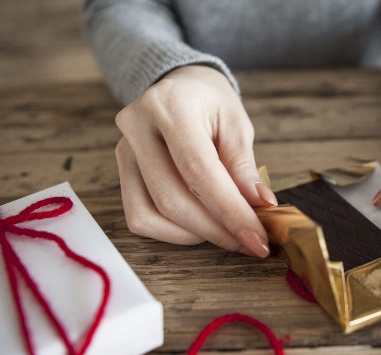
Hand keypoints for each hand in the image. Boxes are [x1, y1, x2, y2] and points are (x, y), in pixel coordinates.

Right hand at [114, 65, 276, 256]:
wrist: (179, 87)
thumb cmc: (211, 104)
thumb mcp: (236, 124)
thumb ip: (244, 166)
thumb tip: (260, 206)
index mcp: (171, 106)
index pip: (198, 171)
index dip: (230, 211)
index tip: (257, 238)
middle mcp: (137, 127)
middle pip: (172, 199)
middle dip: (216, 230)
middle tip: (249, 241)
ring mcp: (123, 151)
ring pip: (152, 214)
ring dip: (195, 234)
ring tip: (227, 229)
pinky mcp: (120, 171)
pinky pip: (140, 217)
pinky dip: (173, 231)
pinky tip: (200, 224)